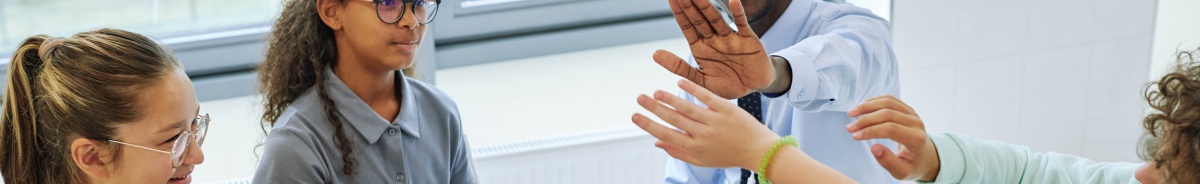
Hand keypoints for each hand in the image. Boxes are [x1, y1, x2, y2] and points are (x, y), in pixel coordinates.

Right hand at [632, 79, 779, 169]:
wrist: (759, 151)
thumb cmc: (729, 155)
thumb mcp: (702, 160)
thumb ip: (678, 152)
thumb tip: (656, 144)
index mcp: (695, 147)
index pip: (666, 135)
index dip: (649, 125)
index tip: (634, 116)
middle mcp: (703, 135)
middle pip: (674, 119)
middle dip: (654, 109)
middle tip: (640, 98)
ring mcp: (716, 121)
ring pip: (688, 108)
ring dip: (670, 99)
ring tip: (656, 92)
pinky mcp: (728, 109)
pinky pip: (707, 97)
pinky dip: (693, 89)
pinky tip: (680, 81)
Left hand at [653, 0, 773, 98]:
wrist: (755, 88)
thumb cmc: (727, 84)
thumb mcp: (701, 80)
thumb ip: (679, 67)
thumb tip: (655, 53)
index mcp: (701, 48)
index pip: (687, 27)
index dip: (679, 13)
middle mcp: (714, 39)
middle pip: (699, 20)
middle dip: (689, 6)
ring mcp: (730, 38)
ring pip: (716, 20)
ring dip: (707, 8)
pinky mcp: (748, 40)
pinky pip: (741, 24)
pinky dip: (738, 13)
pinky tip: (733, 1)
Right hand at [845, 95, 939, 180]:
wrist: (924, 156)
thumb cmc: (912, 164)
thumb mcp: (902, 171)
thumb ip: (889, 162)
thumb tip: (874, 148)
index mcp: (916, 139)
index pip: (891, 129)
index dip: (871, 131)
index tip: (855, 136)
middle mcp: (916, 123)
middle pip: (888, 114)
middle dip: (865, 120)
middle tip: (849, 128)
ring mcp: (912, 114)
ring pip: (888, 102)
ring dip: (867, 106)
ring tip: (851, 113)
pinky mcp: (907, 108)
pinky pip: (889, 99)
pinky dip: (873, 101)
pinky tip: (861, 107)